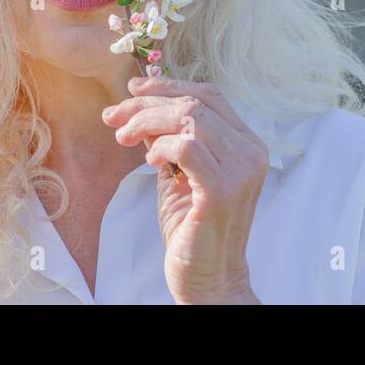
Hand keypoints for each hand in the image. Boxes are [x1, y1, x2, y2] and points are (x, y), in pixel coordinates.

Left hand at [101, 75, 267, 303]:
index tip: (133, 89)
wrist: (208, 278)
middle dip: (147, 104)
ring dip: (147, 122)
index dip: (170, 85)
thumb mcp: (179, 172)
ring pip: (189, 118)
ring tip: (124, 138)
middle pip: (195, 103)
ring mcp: (241, 170)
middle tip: (114, 116)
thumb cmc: (193, 227)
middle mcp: (251, 152)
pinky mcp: (223, 190)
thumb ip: (169, 138)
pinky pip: (187, 147)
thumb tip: (140, 105)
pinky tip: (149, 160)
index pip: (210, 95)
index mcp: (246, 143)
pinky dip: (162, 146)